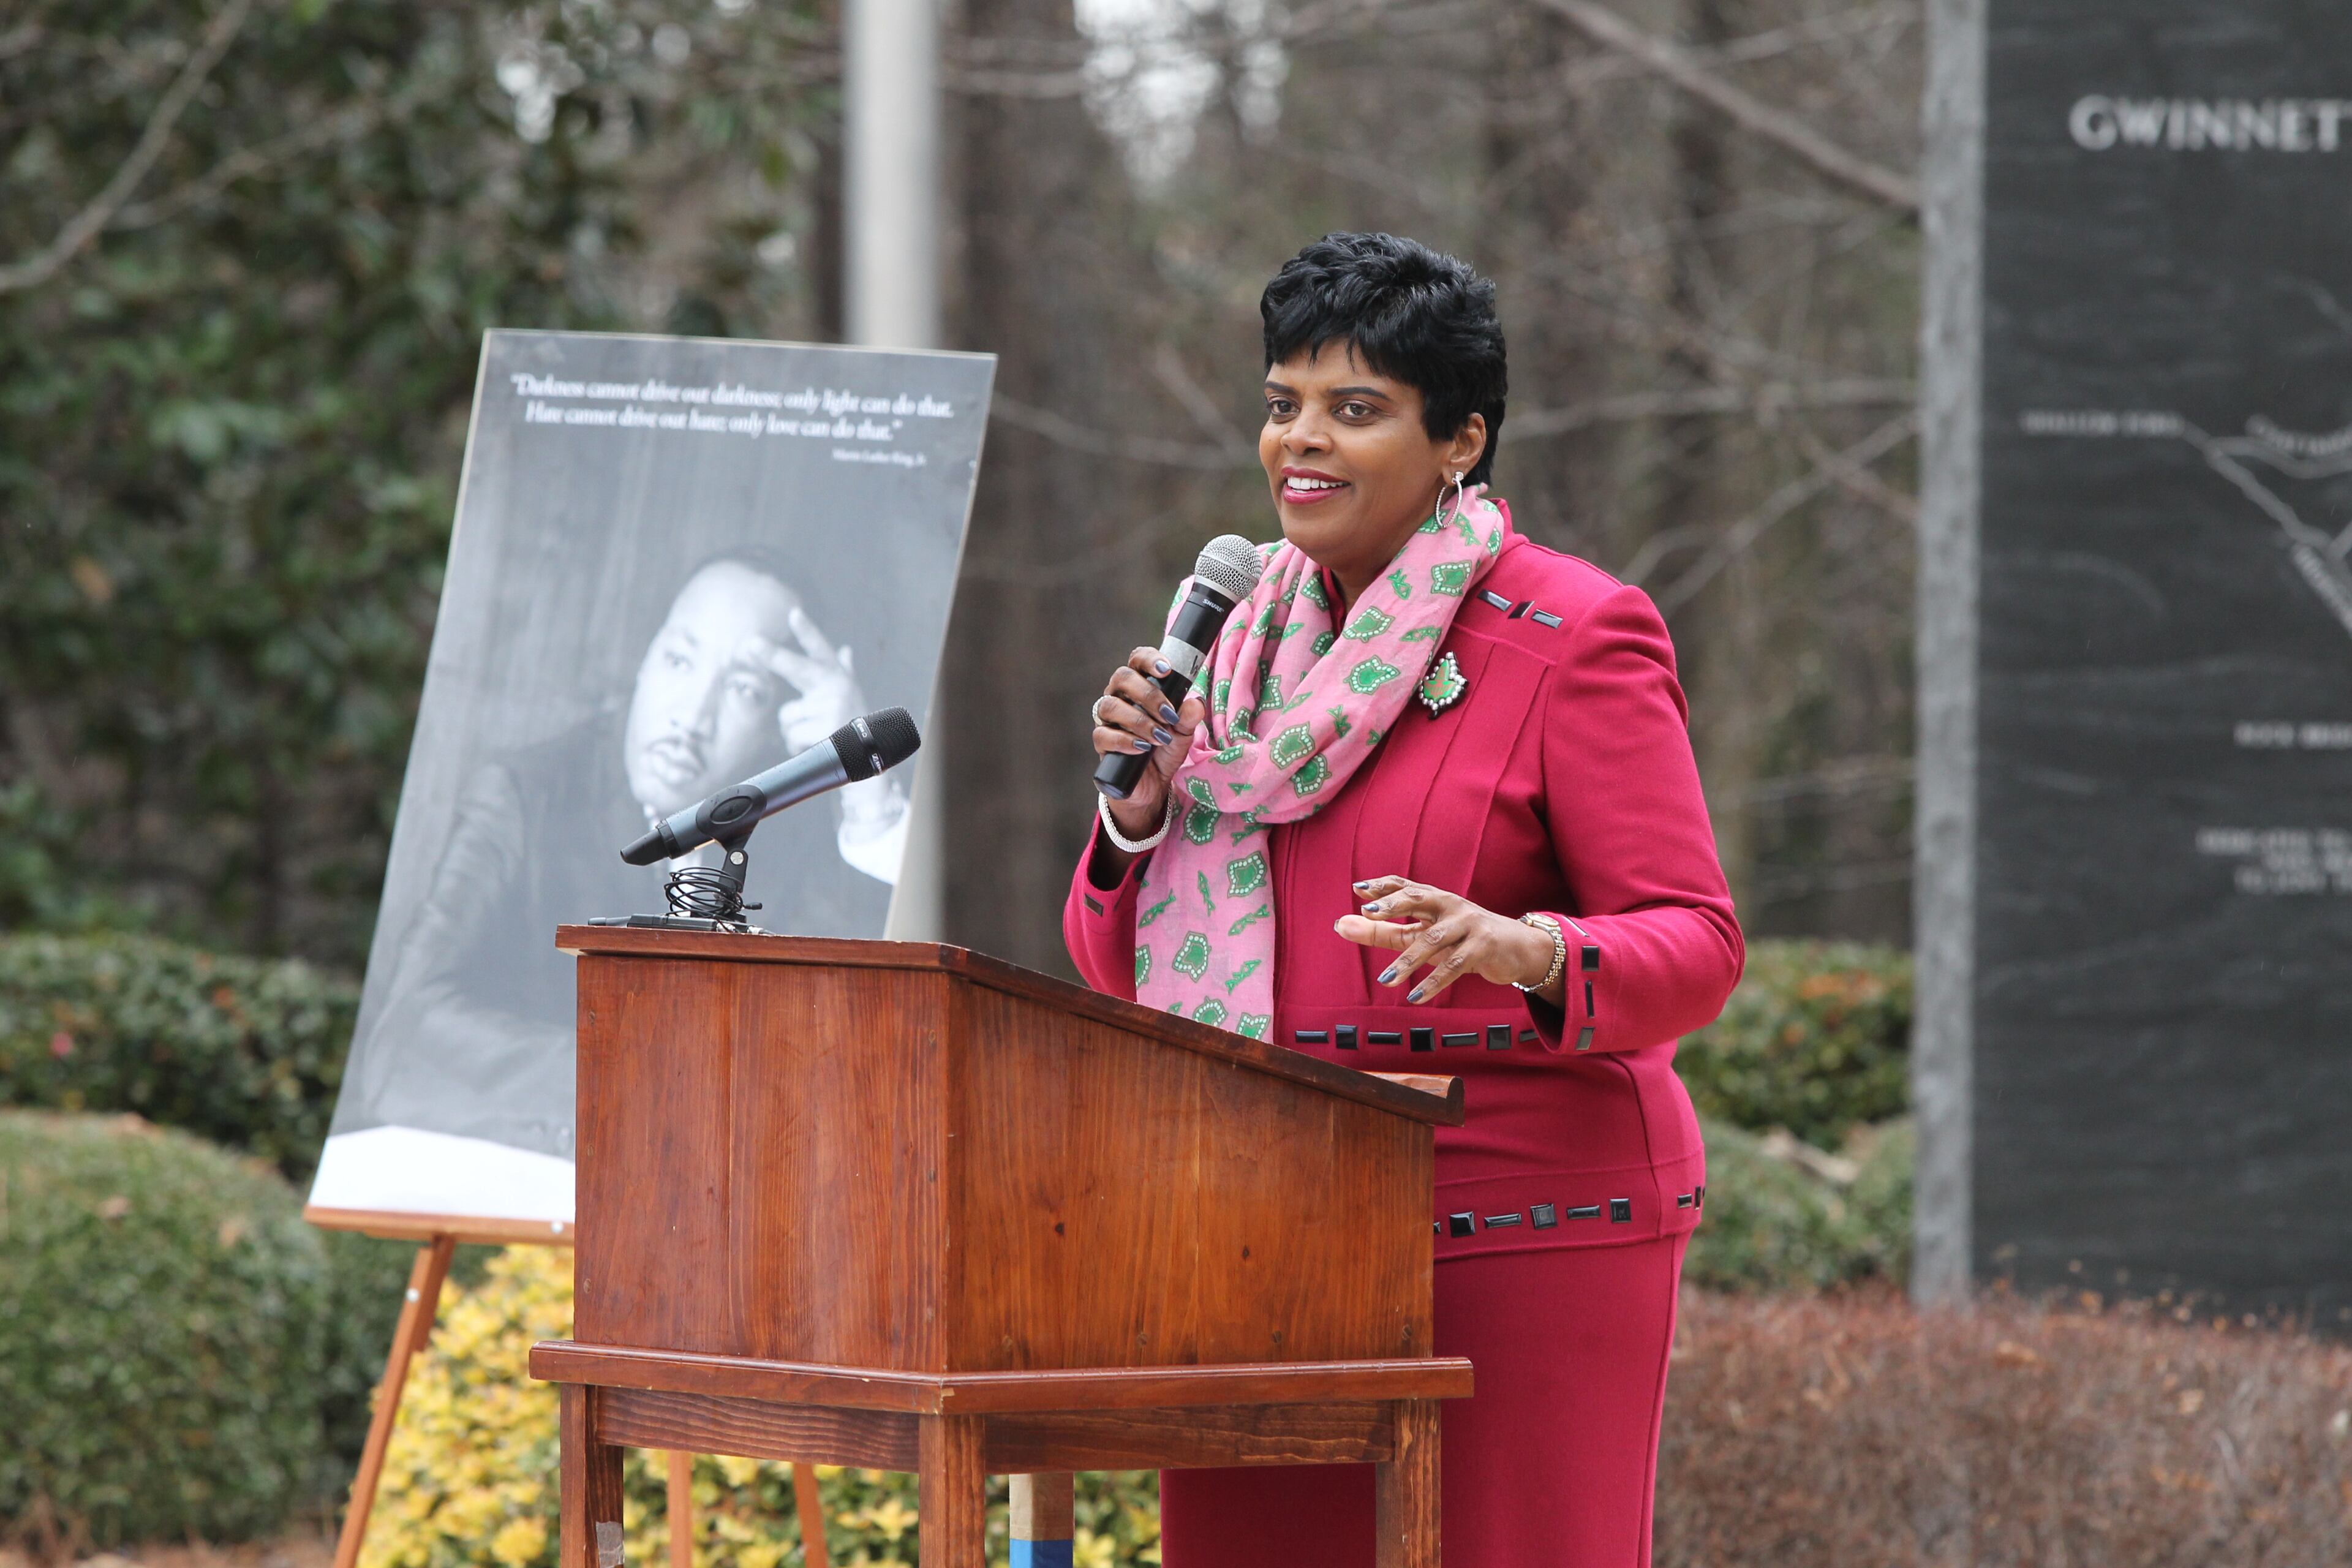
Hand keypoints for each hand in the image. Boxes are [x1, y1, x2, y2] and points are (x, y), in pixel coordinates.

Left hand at [748, 607, 864, 753]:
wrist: (870, 758)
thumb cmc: (852, 724)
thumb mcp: (851, 695)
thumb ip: (845, 671)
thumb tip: (846, 649)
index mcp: (838, 677)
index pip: (820, 650)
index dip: (807, 631)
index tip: (794, 613)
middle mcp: (837, 687)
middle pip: (798, 668)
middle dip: (774, 656)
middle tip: (751, 643)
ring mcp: (833, 707)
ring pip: (787, 716)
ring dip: (793, 731)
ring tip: (815, 737)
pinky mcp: (828, 729)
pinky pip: (792, 736)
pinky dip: (796, 746)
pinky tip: (816, 747)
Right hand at [1091, 647, 1206, 840]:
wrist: (1153, 784)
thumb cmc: (1165, 749)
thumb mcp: (1184, 733)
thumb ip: (1189, 716)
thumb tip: (1194, 702)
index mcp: (1140, 686)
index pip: (1138, 661)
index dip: (1149, 659)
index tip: (1167, 670)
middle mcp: (1120, 697)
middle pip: (1121, 678)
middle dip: (1148, 694)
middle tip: (1168, 714)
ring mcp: (1107, 719)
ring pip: (1110, 705)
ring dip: (1139, 720)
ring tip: (1160, 737)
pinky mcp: (1101, 742)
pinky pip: (1104, 735)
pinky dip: (1125, 741)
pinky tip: (1142, 748)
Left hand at [1333, 876, 1561, 1004]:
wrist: (1515, 949)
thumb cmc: (1461, 939)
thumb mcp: (1422, 934)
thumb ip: (1383, 930)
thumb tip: (1342, 925)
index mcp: (1434, 899)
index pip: (1405, 886)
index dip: (1382, 886)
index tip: (1358, 890)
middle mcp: (1450, 905)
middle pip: (1419, 898)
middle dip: (1393, 904)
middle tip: (1368, 913)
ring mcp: (1468, 924)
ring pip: (1433, 940)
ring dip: (1408, 962)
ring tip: (1385, 981)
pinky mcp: (1482, 947)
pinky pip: (1454, 966)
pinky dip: (1434, 983)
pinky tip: (1416, 997)